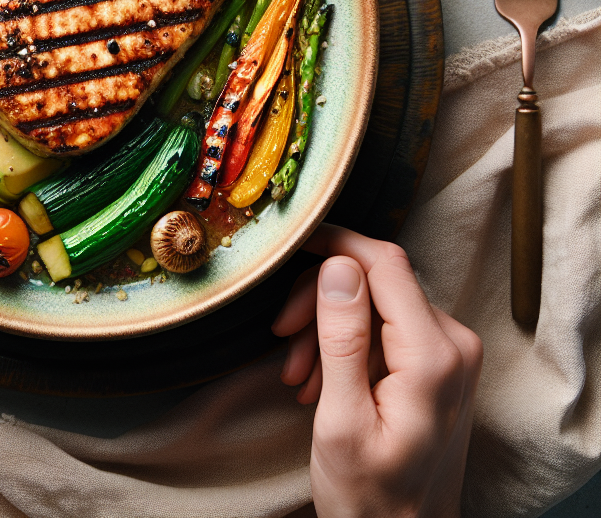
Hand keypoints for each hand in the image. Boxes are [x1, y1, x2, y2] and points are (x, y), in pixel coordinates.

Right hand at [272, 224, 482, 517]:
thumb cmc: (371, 496)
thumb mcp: (341, 420)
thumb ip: (342, 338)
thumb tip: (337, 265)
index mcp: (434, 355)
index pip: (385, 262)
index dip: (335, 243)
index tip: (291, 245)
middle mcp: (454, 343)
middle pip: (375, 279)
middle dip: (320, 299)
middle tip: (282, 336)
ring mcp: (450, 353)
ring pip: (374, 301)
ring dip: (327, 326)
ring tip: (298, 374)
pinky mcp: (438, 362)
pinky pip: (383, 326)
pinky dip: (346, 343)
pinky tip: (320, 379)